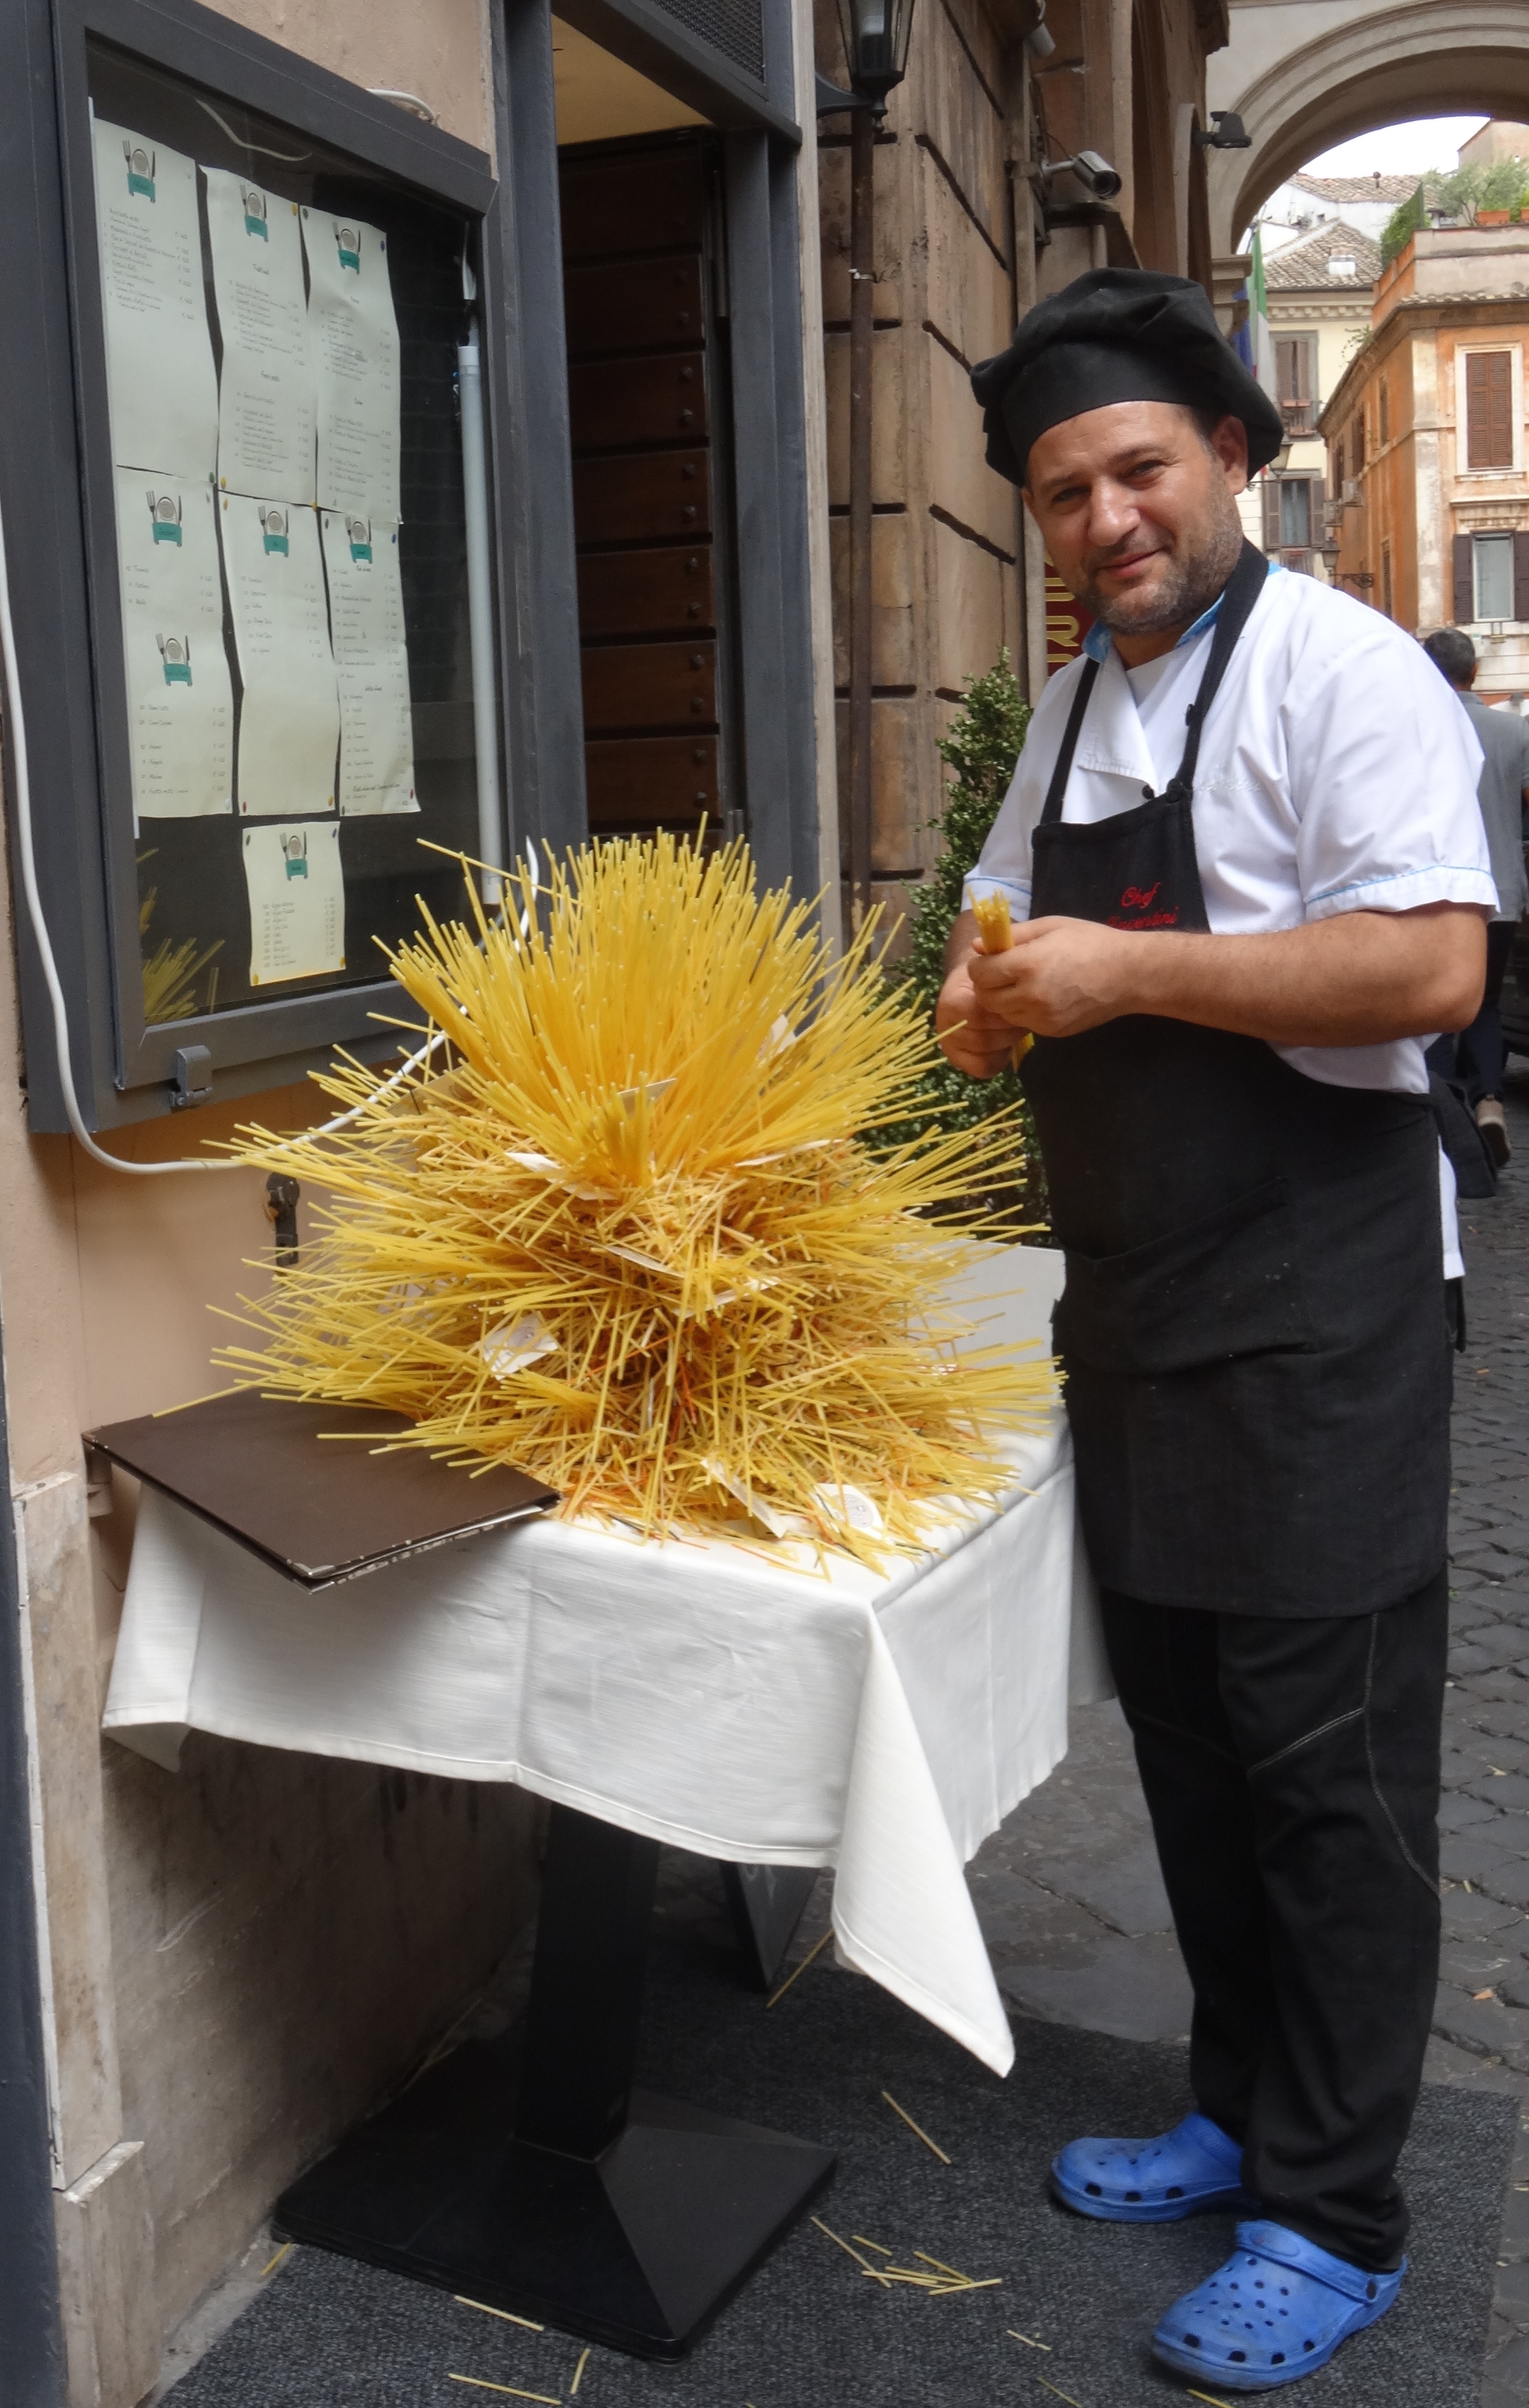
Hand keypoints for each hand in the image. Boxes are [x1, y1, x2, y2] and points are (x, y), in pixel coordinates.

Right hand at [935, 947, 1016, 1077]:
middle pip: (982, 1037)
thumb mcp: (994, 959)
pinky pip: (983, 1068)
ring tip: (1014, 1025)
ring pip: (984, 1053)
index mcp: (951, 998)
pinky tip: (1004, 1042)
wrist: (976, 982)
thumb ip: (992, 955)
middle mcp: (944, 1024)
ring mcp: (950, 1044)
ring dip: (1005, 1041)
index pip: (976, 1014)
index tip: (1014, 999)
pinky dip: (999, 1058)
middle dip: (1007, 1028)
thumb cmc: (990, 972)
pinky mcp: (960, 1060)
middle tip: (1021, 1014)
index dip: (1000, 1011)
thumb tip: (980, 945)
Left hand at [967, 915, 1135, 1036]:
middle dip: (988, 985)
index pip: (980, 973)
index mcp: (1028, 964)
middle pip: (986, 998)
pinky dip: (1024, 1012)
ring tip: (1023, 984)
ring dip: (1004, 1001)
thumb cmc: (1090, 942)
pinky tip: (1042, 996)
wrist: (1129, 974)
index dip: (980, 965)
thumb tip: (977, 947)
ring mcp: (1042, 1017)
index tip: (990, 958)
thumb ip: (1011, 936)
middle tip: (1003, 973)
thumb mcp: (1050, 926)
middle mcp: (1031, 995)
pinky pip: (1024, 1023)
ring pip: (1002, 1014)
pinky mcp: (1052, 1031)